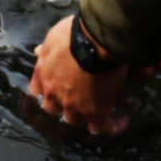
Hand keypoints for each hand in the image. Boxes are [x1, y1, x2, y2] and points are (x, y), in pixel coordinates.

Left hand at [27, 16, 151, 134]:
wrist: (95, 39)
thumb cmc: (75, 33)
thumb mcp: (54, 37)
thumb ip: (46, 49)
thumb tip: (36, 51)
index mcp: (44, 74)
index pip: (36, 91)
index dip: (45, 92)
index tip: (53, 90)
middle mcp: (55, 93)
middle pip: (54, 109)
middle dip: (64, 107)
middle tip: (76, 104)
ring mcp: (74, 106)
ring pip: (76, 121)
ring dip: (87, 118)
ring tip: (100, 115)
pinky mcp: (95, 112)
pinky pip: (103, 128)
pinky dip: (114, 125)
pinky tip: (123, 120)